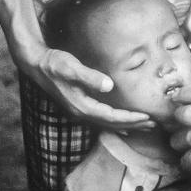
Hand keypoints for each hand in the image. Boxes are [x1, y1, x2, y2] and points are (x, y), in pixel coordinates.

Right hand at [26, 47, 153, 130]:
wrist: (36, 64)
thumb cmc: (55, 63)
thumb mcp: (71, 67)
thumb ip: (89, 77)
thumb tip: (109, 85)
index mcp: (82, 106)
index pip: (112, 117)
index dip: (130, 118)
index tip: (147, 118)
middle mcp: (81, 113)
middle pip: (112, 124)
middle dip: (133, 125)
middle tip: (154, 125)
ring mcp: (79, 112)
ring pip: (107, 124)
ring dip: (127, 126)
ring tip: (145, 127)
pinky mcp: (79, 107)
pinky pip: (101, 121)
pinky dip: (116, 124)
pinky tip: (124, 127)